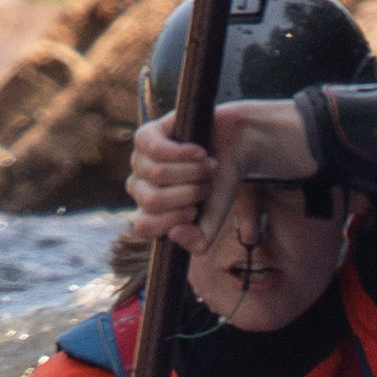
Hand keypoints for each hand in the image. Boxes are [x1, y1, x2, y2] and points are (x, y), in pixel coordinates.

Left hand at [125, 95, 311, 243]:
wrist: (237, 145)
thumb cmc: (221, 183)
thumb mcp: (214, 219)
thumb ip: (199, 241)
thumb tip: (173, 234)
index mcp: (150, 213)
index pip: (142, 227)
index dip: (173, 220)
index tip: (195, 211)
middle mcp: (139, 187)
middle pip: (152, 201)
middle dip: (189, 194)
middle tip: (206, 185)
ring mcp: (139, 161)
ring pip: (158, 174)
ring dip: (193, 171)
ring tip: (208, 165)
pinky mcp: (146, 135)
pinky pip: (157, 150)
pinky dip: (186, 153)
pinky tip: (200, 152)